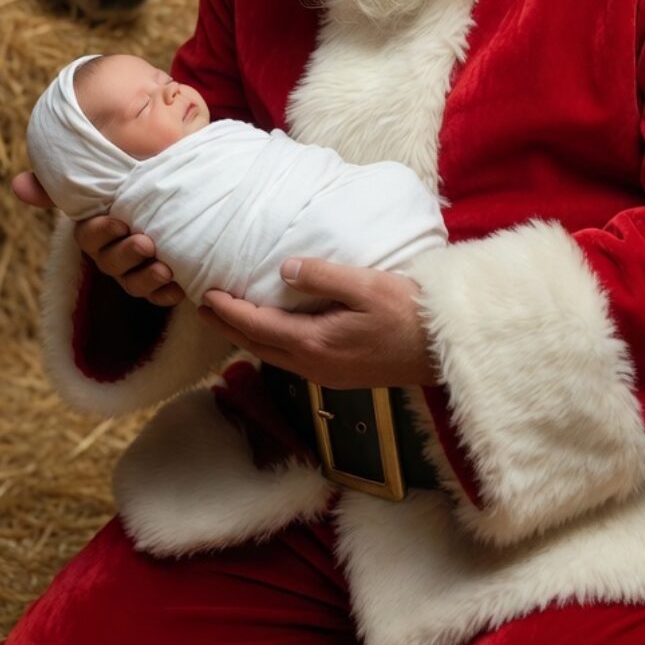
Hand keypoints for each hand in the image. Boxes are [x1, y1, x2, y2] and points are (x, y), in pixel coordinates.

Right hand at [10, 170, 183, 307]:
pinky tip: (180, 287)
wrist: (172, 194)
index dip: (101, 232)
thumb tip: (18, 185)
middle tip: (146, 243)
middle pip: (111, 263)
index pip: (89, 236)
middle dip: (127, 255)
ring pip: (133, 284)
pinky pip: (160, 297)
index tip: (118, 222)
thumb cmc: (133, 183)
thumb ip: (62, 182)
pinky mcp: (160, 283)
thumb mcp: (107, 176)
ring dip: (147, 279)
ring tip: (165, 269)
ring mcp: (134, 271)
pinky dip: (168, 294)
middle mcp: (111, 254)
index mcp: (96, 229)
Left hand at [197, 257, 438, 388]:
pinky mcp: (339, 375)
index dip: (229, 312)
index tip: (206, 296)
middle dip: (228, 328)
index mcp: (315, 343)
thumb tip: (283, 269)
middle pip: (258, 346)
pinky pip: (292, 360)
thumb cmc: (408, 313)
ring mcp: (327, 375)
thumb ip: (322, 276)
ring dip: (248, 337)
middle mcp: (314, 365)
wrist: (441, 351)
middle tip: (203, 309)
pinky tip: (274, 332)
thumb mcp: (366, 285)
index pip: (258, 327)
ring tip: (230, 318)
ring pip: (274, 357)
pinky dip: (271, 344)